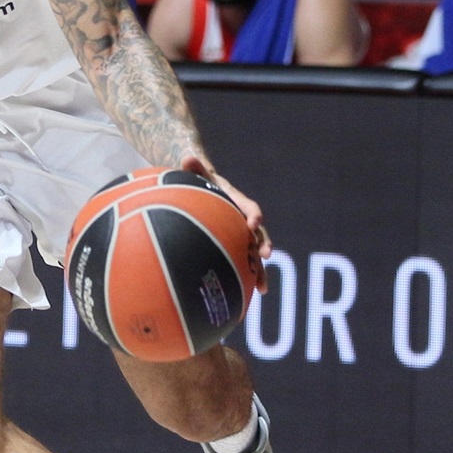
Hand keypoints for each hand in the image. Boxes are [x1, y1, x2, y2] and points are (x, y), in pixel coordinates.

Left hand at [181, 153, 271, 294]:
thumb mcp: (197, 172)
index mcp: (236, 199)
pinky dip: (249, 276)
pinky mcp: (236, 244)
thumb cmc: (199, 180)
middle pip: (258, 232)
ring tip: (262, 287)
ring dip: (260, 268)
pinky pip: (245, 261)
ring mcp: (241, 233)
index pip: (248, 206)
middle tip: (266, 255)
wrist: (204, 186)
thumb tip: (187, 157)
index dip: (253, 214)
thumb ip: (194, 166)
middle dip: (262, 243)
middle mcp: (243, 217)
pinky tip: (251, 294)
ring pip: (255, 252)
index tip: (253, 222)